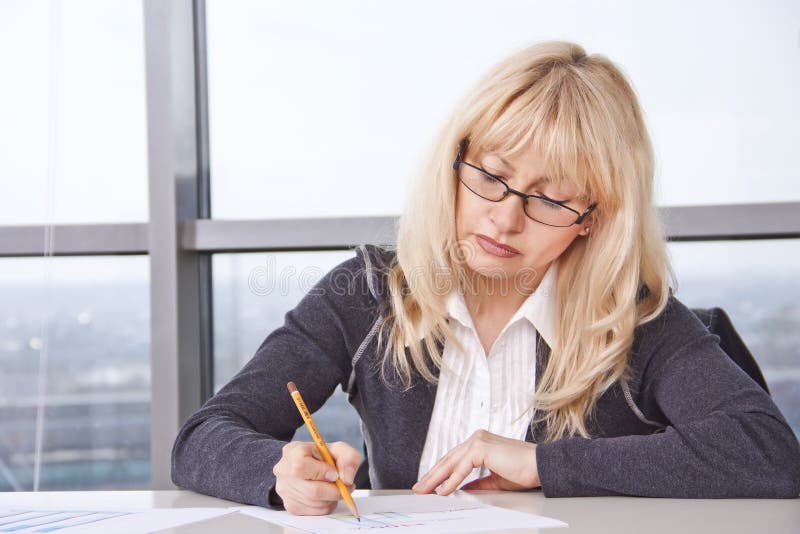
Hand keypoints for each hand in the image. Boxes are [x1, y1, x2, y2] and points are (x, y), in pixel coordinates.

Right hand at [272, 441, 360, 515]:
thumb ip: (348, 457)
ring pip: (315, 503)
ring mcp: (285, 490)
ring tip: (335, 488)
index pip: (301, 465)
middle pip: (312, 490)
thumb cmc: (323, 456)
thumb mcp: (339, 449)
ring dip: (331, 499)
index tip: (335, 474)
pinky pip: (314, 512)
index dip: (323, 472)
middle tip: (345, 486)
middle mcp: (284, 471)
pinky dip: (326, 505)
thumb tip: (347, 478)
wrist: (309, 465)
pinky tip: (326, 495)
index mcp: (292, 452)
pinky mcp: (290, 506)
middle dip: (334, 491)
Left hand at [412, 430, 539, 495]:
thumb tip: (464, 490)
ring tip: (425, 490)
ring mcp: (479, 441)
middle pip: (449, 458)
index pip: (454, 458)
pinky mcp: (482, 447)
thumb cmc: (524, 471)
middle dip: (432, 475)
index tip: (430, 484)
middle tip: (419, 488)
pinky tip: (442, 490)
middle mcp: (478, 438)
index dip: (440, 472)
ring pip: (451, 462)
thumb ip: (479, 483)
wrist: (540, 466)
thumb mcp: (495, 479)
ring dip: (436, 478)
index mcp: (481, 442)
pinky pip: (461, 467)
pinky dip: (451, 480)